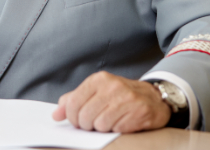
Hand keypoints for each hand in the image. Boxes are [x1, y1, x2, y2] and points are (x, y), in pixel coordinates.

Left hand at [52, 72, 171, 132]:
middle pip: (84, 117)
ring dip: (102, 129)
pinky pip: (116, 129)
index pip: (72, 103)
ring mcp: (126, 98)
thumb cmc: (120, 96)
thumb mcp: (95, 92)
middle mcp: (111, 86)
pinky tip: (122, 122)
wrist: (153, 97)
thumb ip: (73, 101)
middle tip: (95, 122)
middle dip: (87, 125)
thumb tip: (56, 115)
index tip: (78, 120)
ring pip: (99, 125)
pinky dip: (116, 130)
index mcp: (98, 80)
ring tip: (110, 121)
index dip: (72, 117)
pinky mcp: (138, 111)